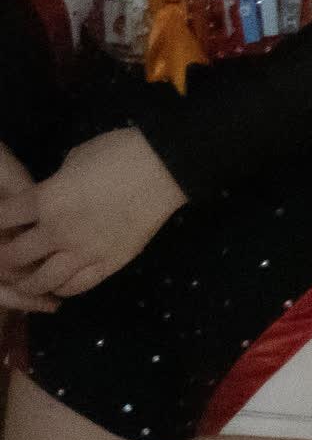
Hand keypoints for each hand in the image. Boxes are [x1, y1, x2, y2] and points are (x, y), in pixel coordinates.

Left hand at [0, 128, 183, 299]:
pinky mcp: (110, 263)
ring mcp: (84, 251)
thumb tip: (49, 195)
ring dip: (28, 280)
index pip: (1, 219)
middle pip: (14, 257)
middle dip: (5, 257)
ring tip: (27, 277)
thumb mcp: (74, 159)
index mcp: (45, 200)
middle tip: (8, 255)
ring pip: (42, 280)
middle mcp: (58, 231)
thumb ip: (53, 184)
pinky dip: (61, 287)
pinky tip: (58, 282)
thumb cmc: (118, 152)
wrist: (167, 167)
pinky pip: (77, 286)